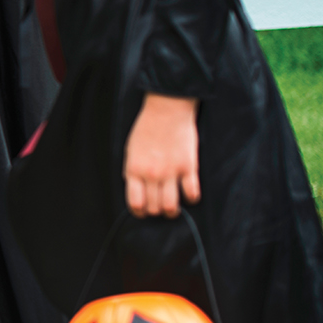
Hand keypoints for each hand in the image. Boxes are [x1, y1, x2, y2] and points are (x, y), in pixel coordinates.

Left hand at [124, 94, 199, 217]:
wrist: (167, 109)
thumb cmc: (146, 128)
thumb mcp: (130, 149)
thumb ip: (131, 169)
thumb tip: (132, 185)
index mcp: (134, 170)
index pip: (135, 203)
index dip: (139, 212)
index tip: (143, 212)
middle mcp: (151, 174)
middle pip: (154, 207)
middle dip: (155, 211)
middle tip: (159, 207)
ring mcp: (171, 172)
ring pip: (171, 206)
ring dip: (172, 211)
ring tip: (173, 207)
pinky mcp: (189, 167)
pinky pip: (192, 193)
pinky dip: (191, 198)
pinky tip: (189, 195)